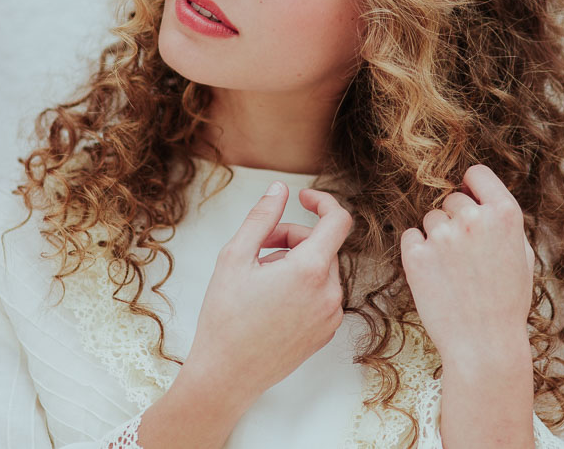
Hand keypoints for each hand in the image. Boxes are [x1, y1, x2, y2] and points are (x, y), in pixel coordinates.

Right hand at [184, 181, 353, 403]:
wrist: (226, 376)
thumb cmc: (225, 317)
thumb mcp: (235, 257)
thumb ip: (262, 217)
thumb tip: (280, 189)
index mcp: (309, 271)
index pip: (338, 220)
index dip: (322, 201)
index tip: (303, 198)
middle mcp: (329, 293)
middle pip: (322, 245)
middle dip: (293, 238)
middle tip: (259, 248)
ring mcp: (331, 316)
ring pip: (321, 270)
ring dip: (296, 263)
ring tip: (260, 280)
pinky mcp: (326, 333)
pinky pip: (322, 294)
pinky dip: (302, 287)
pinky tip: (271, 301)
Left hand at [399, 164, 533, 365]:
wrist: (484, 344)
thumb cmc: (506, 301)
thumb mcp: (521, 254)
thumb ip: (501, 220)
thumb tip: (478, 195)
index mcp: (504, 214)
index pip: (476, 174)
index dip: (471, 187)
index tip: (469, 201)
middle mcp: (473, 219)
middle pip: (451, 200)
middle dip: (455, 221)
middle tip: (466, 256)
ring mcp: (442, 236)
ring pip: (430, 219)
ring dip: (436, 238)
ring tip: (453, 271)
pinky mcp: (416, 255)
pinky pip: (410, 237)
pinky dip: (417, 252)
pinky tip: (435, 275)